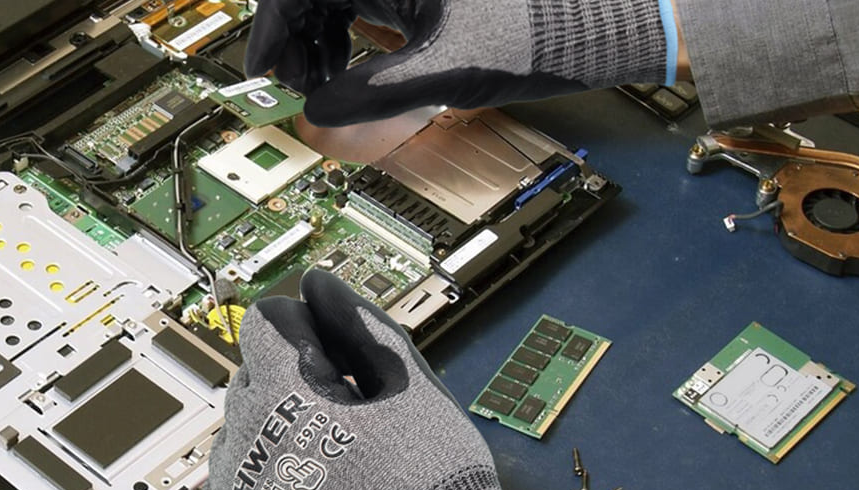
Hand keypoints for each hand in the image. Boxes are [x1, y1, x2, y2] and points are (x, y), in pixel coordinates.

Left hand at [197, 271, 607, 489]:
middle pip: (252, 375)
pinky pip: (232, 485)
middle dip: (292, 380)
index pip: (267, 322)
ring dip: (275, 431)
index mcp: (286, 393)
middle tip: (349, 414)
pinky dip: (262, 482)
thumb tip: (323, 285)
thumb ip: (360, 327)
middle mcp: (244, 437)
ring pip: (241, 431)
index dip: (305, 327)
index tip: (335, 351)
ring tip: (335, 462)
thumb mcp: (411, 389)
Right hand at [247, 0, 672, 125]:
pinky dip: (347, 36)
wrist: (596, 24)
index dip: (272, 30)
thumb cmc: (536, 34)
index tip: (262, 70)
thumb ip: (370, 94)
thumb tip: (314, 111)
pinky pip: (362, 4)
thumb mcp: (443, 73)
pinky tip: (353, 70)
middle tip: (294, 85)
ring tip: (323, 84)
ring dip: (318, 41)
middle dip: (294, 39)